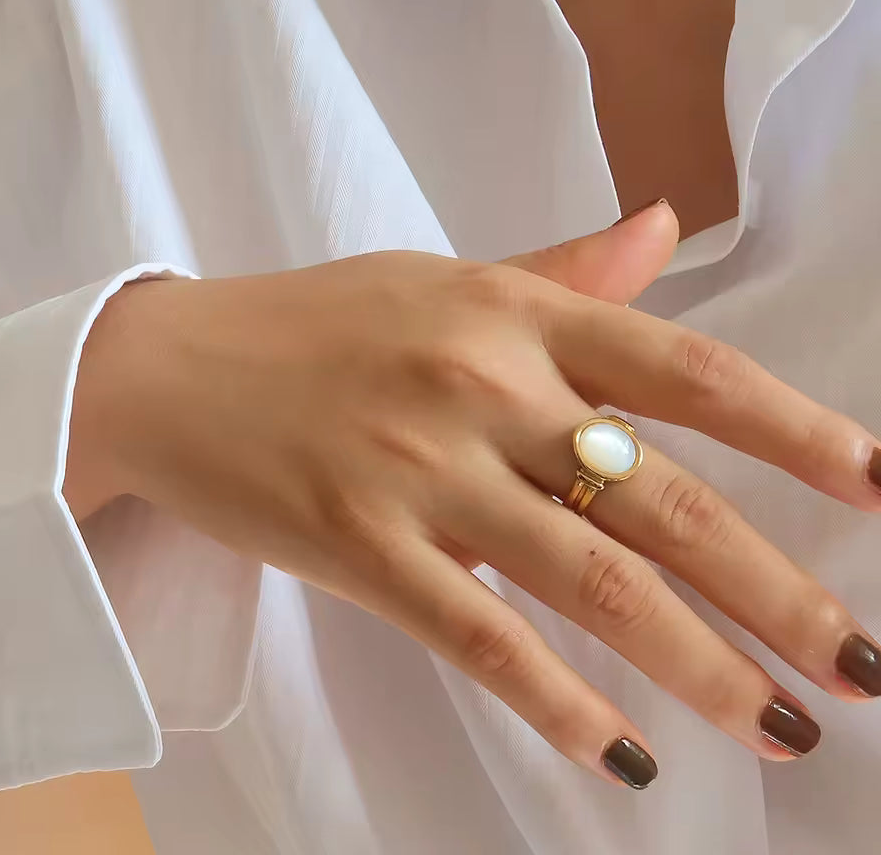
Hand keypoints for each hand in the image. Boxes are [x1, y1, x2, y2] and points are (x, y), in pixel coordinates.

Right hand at [67, 201, 880, 788]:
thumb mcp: (444, 280)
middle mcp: (483, 388)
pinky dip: (562, 702)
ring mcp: (422, 474)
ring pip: (592, 583)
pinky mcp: (362, 549)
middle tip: (863, 667)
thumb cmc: (317, 323)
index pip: (686, 373)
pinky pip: (484, 638)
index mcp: (512, 314)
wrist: (173, 367)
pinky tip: (622, 754)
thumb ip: (564, 273)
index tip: (880, 487)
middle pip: (664, 499)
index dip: (798, 431)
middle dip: (779, 590)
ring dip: (698, 666)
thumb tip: (665, 230)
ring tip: (777, 725)